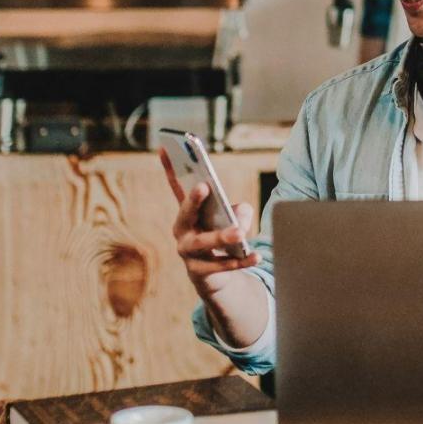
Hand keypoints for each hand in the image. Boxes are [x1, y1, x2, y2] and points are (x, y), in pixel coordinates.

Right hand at [159, 149, 259, 299]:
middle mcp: (182, 230)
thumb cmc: (221, 236)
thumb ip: (238, 212)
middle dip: (193, 200)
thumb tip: (238, 217)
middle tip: (204, 186)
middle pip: (185, 214)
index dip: (170, 167)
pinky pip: (220, 265)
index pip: (177, 186)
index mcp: (188, 213)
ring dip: (221, 237)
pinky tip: (256, 256)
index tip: (166, 147)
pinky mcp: (200, 271)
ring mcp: (188, 253)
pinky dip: (240, 260)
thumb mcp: (232, 219)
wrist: (213, 276)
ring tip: (239, 234)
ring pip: (203, 243)